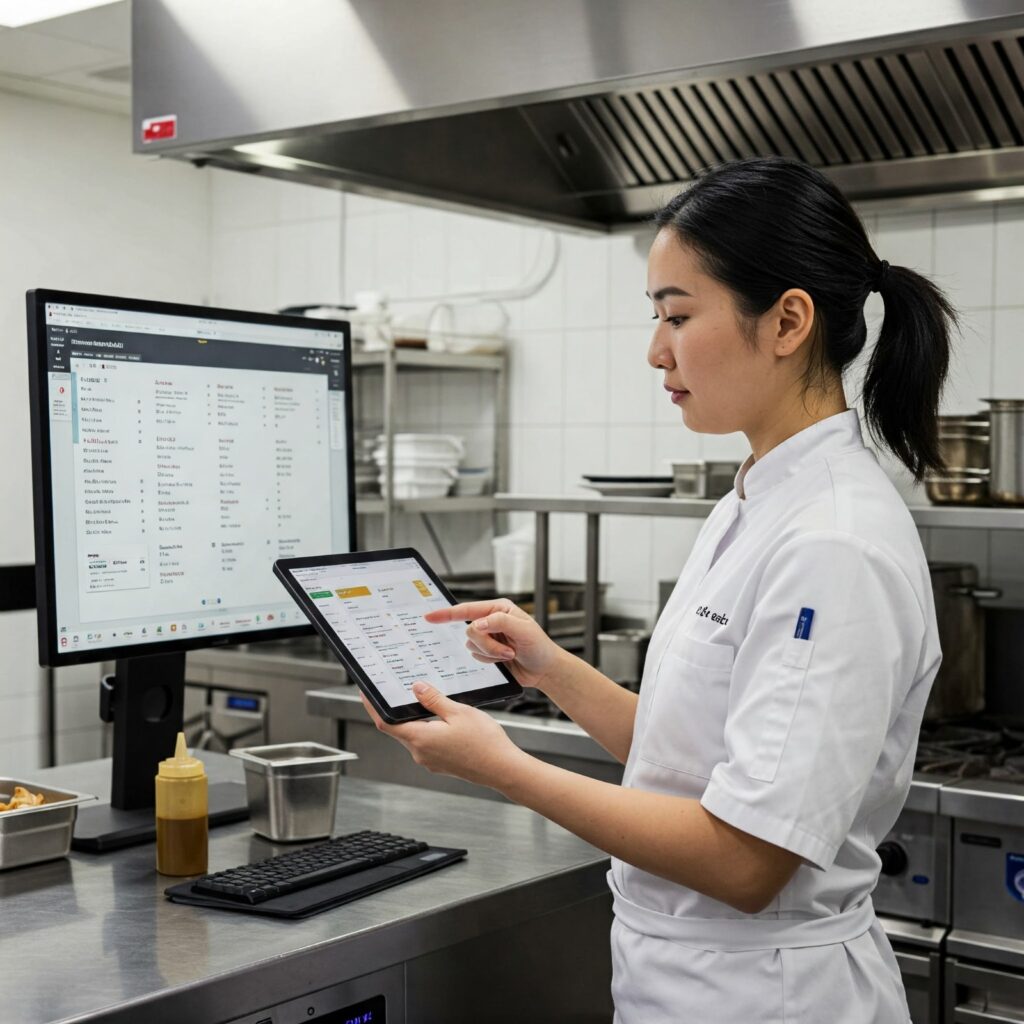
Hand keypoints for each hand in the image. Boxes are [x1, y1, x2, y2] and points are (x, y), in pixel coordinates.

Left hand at [360, 683, 528, 788]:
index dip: (372, 706)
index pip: (385, 722)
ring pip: (414, 735)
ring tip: (426, 700)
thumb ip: (434, 700)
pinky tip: (442, 718)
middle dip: (398, 709)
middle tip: (398, 689)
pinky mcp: (440, 763)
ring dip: (416, 719)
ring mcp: (430, 760)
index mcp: (420, 739)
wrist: (503, 769)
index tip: (365, 694)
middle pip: (399, 728)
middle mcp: (420, 753)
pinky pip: (427, 742)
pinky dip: (428, 728)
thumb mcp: (459, 712)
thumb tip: (416, 688)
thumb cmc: (484, 743)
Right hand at [424, 599, 563, 691]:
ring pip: (472, 645)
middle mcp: (491, 621)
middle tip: (508, 650)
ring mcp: (489, 637)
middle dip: (488, 645)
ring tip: (509, 654)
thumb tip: (478, 623)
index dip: (447, 613)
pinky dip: (489, 660)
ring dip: (490, 654)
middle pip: (470, 631)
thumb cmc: (539, 647)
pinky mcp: (487, 652)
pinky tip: (504, 660)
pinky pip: (476, 656)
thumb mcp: (524, 630)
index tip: (430, 616)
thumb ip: (500, 623)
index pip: (468, 609)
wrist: (544, 669)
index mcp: (499, 609)